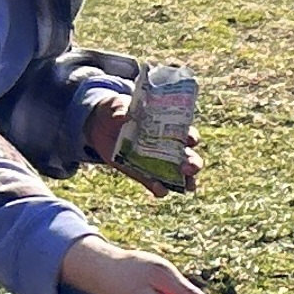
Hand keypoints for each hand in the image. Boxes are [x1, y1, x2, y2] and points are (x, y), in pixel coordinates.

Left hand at [85, 94, 201, 192]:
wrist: (99, 126)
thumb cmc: (117, 110)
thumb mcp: (118, 104)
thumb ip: (122, 109)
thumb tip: (121, 116)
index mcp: (169, 127)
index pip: (188, 133)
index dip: (192, 137)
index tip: (189, 140)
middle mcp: (169, 147)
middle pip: (190, 158)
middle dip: (194, 164)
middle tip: (188, 167)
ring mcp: (158, 163)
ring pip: (180, 176)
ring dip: (186, 181)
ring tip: (187, 186)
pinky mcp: (143, 174)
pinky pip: (156, 184)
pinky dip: (160, 189)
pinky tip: (160, 189)